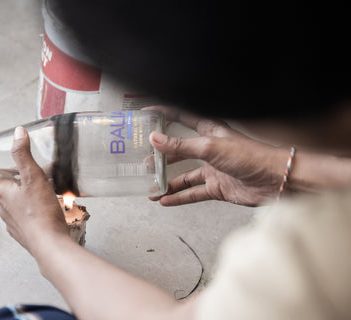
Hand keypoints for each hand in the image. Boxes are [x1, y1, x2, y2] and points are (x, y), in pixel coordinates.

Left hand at [0, 127, 68, 255]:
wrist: (50, 245)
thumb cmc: (40, 213)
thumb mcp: (33, 177)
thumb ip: (24, 154)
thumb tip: (17, 133)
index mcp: (2, 193)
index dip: (10, 169)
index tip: (24, 166)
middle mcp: (4, 209)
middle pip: (10, 190)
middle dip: (23, 183)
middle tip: (40, 177)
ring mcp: (14, 224)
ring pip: (19, 205)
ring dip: (30, 198)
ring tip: (48, 194)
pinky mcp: (25, 234)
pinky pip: (28, 219)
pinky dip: (35, 213)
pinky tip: (49, 211)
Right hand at [147, 106, 288, 206]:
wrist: (277, 181)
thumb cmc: (251, 156)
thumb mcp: (210, 147)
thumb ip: (181, 145)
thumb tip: (156, 139)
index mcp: (209, 130)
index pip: (182, 117)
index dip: (164, 114)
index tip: (146, 115)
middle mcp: (209, 148)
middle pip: (179, 150)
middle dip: (161, 156)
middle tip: (144, 161)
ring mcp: (213, 169)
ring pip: (184, 175)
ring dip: (167, 181)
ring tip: (150, 187)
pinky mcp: (217, 187)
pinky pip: (193, 193)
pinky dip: (179, 197)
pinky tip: (165, 200)